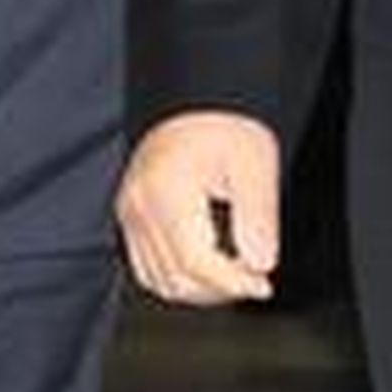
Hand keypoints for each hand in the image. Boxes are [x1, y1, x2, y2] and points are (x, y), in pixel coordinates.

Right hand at [116, 110, 279, 305]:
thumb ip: (260, 216)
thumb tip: (261, 264)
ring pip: (160, 281)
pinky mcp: (128, 216)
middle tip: (254, 275)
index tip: (263, 283)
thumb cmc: (225, 126)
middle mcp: (139, 205)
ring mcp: (129, 212)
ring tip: (232, 273)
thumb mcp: (256, 163)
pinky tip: (206, 269)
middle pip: (177, 277)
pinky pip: (147, 269)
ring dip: (200, 289)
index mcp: (167, 190)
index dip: (233, 283)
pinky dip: (177, 279)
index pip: (196, 261)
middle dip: (221, 288)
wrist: (193, 102)